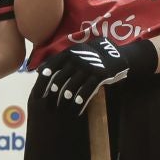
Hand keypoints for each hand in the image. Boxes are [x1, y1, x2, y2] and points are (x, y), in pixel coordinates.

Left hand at [38, 38, 156, 113]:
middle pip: (60, 78)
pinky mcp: (100, 75)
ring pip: (73, 85)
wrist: (119, 56)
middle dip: (54, 91)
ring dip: (66, 97)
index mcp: (70, 52)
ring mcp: (89, 66)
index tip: (39, 89)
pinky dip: (81, 99)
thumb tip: (39, 70)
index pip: (53, 64)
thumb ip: (60, 61)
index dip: (45, 76)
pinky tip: (77, 106)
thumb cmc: (94, 56)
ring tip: (62, 106)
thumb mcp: (78, 53)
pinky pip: (87, 89)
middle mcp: (78, 58)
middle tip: (49, 102)